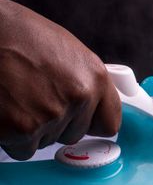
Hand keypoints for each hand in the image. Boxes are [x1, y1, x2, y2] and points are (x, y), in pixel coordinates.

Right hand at [0, 0, 120, 159]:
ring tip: (15, 97)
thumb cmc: (18, 35)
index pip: (109, 123)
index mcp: (94, 77)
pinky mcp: (21, 130)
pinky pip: (22, 150)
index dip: (91, 124)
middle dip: (55, 124)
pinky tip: (4, 110)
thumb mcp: (66, 51)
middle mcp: (78, 97)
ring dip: (30, 129)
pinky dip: (10, 137)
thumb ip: (83, 82)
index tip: (83, 124)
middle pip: (73, 135)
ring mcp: (51, 115)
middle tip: (32, 98)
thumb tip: (91, 108)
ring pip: (45, 142)